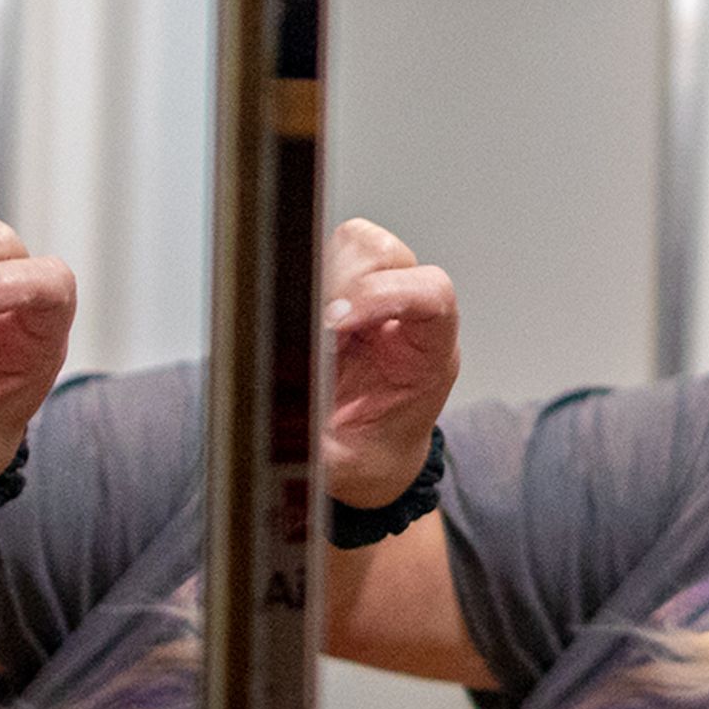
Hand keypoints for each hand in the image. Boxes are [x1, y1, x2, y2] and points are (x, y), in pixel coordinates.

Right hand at [322, 216, 458, 510]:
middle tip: (311, 325)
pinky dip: (301, 276)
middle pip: (388, 255)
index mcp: (429, 354)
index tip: (334, 322)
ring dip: (322, 274)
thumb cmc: (367, 456)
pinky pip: (325, 254)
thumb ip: (314, 444)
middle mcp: (408, 316)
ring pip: (356, 244)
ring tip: (304, 323)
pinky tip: (293, 316)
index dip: (384, 294)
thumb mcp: (340, 464)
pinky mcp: (344, 290)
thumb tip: (276, 415)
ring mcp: (378, 296)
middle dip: (341, 282)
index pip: (432, 294)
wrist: (369, 458)